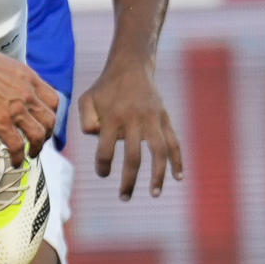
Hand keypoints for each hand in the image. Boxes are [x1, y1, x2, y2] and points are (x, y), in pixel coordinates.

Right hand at [0, 45, 60, 164]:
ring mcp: (16, 110)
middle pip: (49, 120)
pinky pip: (17, 146)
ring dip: (37, 148)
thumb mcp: (7, 65)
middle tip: (39, 141)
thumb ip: (16, 78)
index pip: (53, 101)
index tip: (46, 122)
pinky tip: (15, 161)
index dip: (52, 115)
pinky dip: (19, 157)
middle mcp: (28, 95)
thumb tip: (13, 87)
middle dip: (47, 134)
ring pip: (38, 135)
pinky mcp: (1, 123)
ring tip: (31, 154)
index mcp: (29, 79)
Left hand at [77, 60, 183, 199]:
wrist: (131, 66)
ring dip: (157, 175)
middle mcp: (133, 119)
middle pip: (133, 157)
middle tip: (123, 198)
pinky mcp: (164, 118)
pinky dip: (178, 160)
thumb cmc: (104, 88)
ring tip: (154, 194)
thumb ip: (85, 120)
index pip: (105, 150)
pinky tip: (178, 177)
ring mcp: (152, 119)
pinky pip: (174, 142)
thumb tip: (96, 137)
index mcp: (112, 117)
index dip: (102, 166)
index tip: (103, 172)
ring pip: (159, 152)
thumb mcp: (87, 99)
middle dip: (128, 181)